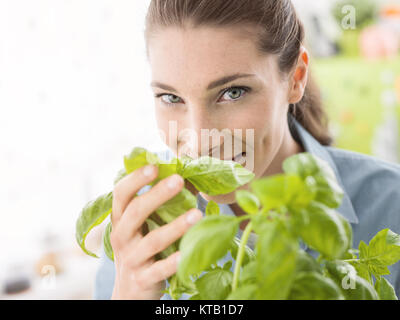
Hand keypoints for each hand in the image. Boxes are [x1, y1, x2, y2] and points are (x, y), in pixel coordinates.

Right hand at [110, 165, 201, 298]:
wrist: (129, 294)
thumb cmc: (140, 251)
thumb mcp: (141, 229)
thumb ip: (155, 208)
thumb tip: (185, 179)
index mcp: (120, 220)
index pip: (121, 194)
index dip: (135, 179)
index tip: (154, 166)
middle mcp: (121, 237)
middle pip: (136, 212)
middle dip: (157, 194)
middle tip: (179, 180)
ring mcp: (131, 259)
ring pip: (153, 240)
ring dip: (176, 227)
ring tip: (197, 215)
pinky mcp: (142, 280)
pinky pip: (159, 269)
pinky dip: (174, 262)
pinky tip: (188, 253)